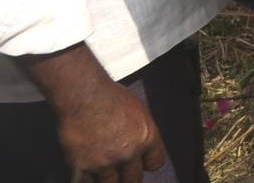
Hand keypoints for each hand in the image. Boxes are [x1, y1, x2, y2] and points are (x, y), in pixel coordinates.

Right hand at [51, 67, 165, 182]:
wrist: (82, 95)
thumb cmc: (109, 97)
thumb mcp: (139, 111)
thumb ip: (142, 133)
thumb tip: (142, 148)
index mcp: (146, 137)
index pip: (155, 164)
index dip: (146, 165)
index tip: (140, 165)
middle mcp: (128, 153)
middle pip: (133, 180)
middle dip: (127, 177)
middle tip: (120, 173)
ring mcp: (104, 163)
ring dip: (106, 180)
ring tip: (102, 170)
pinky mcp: (81, 168)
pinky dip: (85, 180)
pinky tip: (85, 174)